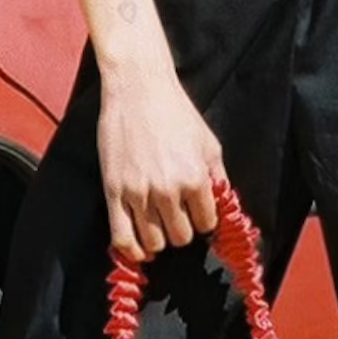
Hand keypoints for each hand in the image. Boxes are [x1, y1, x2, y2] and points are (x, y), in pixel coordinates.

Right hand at [97, 61, 226, 263]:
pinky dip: (131, 250)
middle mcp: (168, 190)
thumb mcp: (208, 143)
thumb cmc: (175, 111)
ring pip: (153, 242)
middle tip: (176, 216)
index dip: (202, 220)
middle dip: (181, 230)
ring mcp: (139, 193)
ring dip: (158, 239)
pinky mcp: (114, 191)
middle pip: (180, 237)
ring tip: (157, 226)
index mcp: (195, 178)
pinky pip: (121, 237)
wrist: (138, 88)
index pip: (205, 224)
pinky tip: (137, 247)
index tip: (196, 213)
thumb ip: (217, 178)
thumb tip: (223, 205)